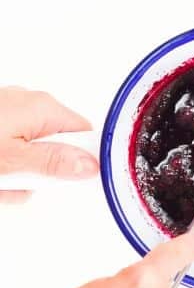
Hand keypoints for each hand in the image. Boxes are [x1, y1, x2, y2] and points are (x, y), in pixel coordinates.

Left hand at [0, 86, 98, 203]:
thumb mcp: (14, 159)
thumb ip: (54, 162)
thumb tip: (90, 165)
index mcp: (43, 108)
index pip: (86, 136)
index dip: (84, 161)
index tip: (71, 179)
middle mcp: (30, 104)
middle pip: (58, 147)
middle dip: (42, 173)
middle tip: (20, 184)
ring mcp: (11, 111)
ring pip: (34, 153)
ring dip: (20, 175)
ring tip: (1, 182)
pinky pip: (14, 149)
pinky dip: (5, 166)